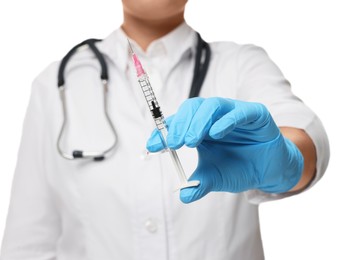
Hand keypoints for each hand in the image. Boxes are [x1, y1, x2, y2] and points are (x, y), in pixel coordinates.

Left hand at [147, 97, 303, 202]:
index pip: (178, 122)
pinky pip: (239, 112)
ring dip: (198, 122)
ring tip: (190, 141)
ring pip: (212, 105)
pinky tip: (216, 134)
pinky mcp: (255, 114)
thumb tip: (184, 196)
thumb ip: (199, 184)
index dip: (163, 132)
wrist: (269, 170)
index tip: (152, 146)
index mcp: (201, 127)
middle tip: (173, 144)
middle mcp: (214, 116)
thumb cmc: (240, 168)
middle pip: (192, 108)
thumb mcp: (216, 178)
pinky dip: (226, 121)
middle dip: (179, 125)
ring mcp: (234, 112)